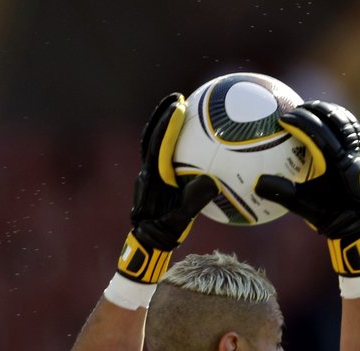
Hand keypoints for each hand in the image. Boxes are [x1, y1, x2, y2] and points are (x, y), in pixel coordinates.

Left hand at [117, 93, 217, 283]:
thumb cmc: (164, 233)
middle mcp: (148, 171)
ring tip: (180, 110)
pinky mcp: (156, 179)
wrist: (148, 242)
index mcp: (153, 177)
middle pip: (154, 136)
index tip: (179, 107)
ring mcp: (151, 174)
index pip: (160, 145)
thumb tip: (211, 181)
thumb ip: (193, 201)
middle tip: (178, 98)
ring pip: (156, 143)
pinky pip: (165, 155)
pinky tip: (190, 140)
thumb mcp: (180, 219)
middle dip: (164, 116)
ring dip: (164, 126)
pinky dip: (173, 142)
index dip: (168, 125)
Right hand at [255, 101, 359, 276]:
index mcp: (341, 166)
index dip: (302, 123)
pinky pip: (352, 129)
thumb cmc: (328, 216)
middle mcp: (354, 156)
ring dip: (328, 112)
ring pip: (347, 122)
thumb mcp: (304, 208)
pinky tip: (324, 118)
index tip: (284, 118)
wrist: (356, 225)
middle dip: (314, 111)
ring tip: (309, 108)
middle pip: (336, 122)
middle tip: (294, 109)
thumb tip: (256, 182)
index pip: (322, 135)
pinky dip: (338, 119)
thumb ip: (282, 194)